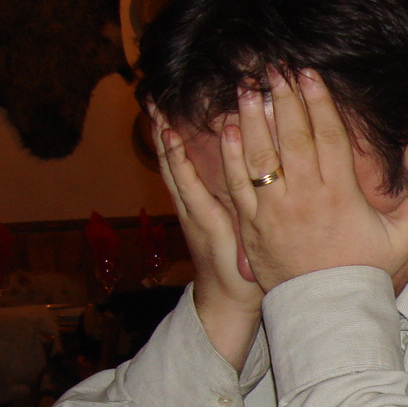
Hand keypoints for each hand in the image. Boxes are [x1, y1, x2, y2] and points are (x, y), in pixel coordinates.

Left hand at [153, 113, 263, 371]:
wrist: (225, 304)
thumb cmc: (243, 281)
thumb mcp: (248, 257)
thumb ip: (248, 232)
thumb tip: (254, 203)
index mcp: (205, 220)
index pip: (184, 181)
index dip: (176, 154)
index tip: (170, 126)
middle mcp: (191, 212)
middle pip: (169, 166)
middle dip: (161, 134)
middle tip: (154, 102)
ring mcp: (188, 213)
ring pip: (169, 169)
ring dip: (161, 138)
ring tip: (156, 109)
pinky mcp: (190, 214)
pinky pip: (176, 177)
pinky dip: (171, 154)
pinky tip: (172, 136)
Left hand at [223, 69, 407, 290]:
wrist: (328, 309)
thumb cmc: (366, 269)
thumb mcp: (404, 236)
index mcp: (340, 195)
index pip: (327, 137)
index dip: (318, 102)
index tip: (309, 74)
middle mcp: (304, 198)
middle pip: (292, 136)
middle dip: (284, 98)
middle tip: (276, 69)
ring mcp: (274, 211)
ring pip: (261, 155)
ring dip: (254, 117)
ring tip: (249, 87)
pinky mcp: (252, 225)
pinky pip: (238, 183)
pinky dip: (232, 153)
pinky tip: (231, 126)